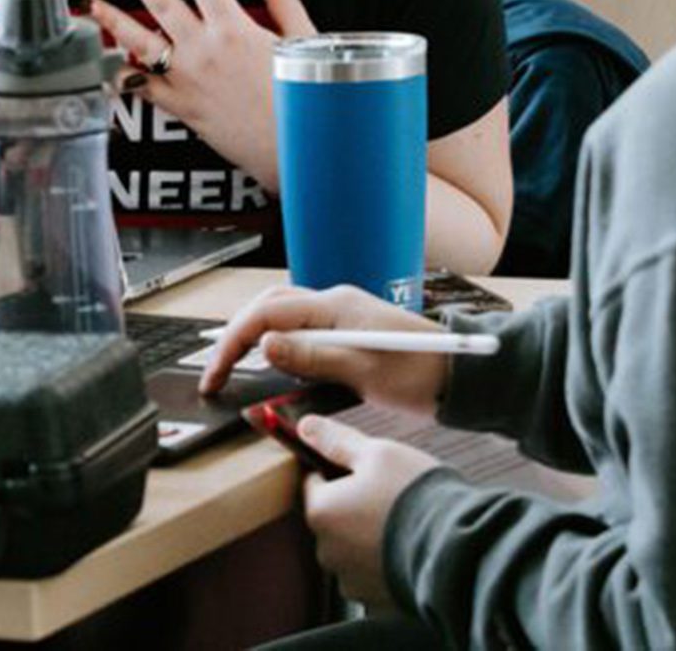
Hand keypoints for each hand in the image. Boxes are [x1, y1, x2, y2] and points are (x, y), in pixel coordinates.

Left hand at [86, 0, 314, 185]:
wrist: (292, 148)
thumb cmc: (300, 97)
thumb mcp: (301, 39)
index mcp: (235, 30)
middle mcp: (205, 51)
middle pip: (160, 1)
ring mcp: (187, 79)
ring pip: (139, 43)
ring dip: (112, 20)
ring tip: (93, 4)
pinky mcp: (180, 107)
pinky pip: (143, 88)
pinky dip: (125, 76)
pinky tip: (113, 65)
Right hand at [200, 284, 445, 410]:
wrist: (458, 374)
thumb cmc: (418, 372)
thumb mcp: (361, 370)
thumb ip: (310, 356)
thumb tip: (264, 345)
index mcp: (334, 305)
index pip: (268, 313)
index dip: (235, 341)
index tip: (216, 373)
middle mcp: (334, 302)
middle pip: (269, 306)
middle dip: (237, 335)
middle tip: (217, 372)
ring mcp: (341, 314)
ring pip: (283, 315)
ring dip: (255, 336)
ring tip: (234, 367)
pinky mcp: (348, 330)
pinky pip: (302, 328)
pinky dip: (279, 343)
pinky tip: (274, 364)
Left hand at [298, 417, 438, 610]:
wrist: (456, 549)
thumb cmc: (415, 497)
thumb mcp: (376, 453)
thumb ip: (336, 440)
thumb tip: (306, 427)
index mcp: (321, 511)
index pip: (313, 482)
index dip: (336, 469)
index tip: (361, 468)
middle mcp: (328, 550)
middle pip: (332, 515)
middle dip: (353, 503)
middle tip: (388, 492)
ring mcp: (351, 577)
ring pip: (351, 544)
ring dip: (368, 532)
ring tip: (402, 519)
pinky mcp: (374, 597)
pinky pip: (370, 570)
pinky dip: (383, 558)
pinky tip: (406, 543)